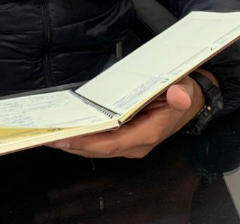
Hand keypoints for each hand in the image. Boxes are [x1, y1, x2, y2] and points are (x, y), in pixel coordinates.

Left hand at [50, 72, 211, 158]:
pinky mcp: (125, 136)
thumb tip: (178, 95)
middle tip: (48, 137)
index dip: (88, 143)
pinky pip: (101, 140)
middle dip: (73, 144)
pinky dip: (84, 137)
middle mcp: (136, 143)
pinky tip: (69, 129)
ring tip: (51, 135)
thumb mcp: (184, 89)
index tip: (67, 138)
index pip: (112, 144)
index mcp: (147, 134)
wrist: (191, 100)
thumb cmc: (184, 94)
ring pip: (97, 147)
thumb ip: (180, 94)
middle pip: (99, 149)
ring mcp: (130, 141)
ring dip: (75, 142)